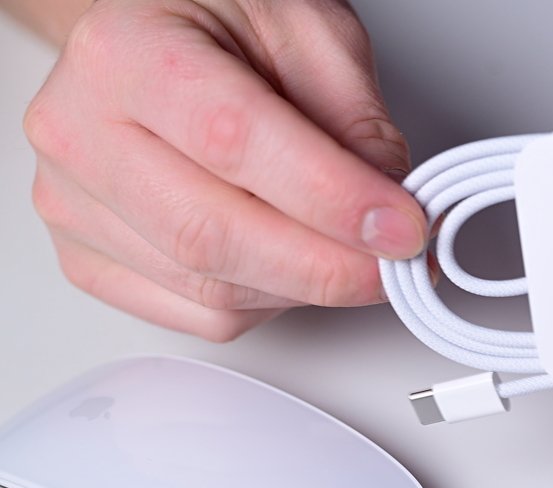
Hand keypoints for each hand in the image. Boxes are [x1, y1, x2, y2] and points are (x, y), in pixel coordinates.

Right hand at [21, 0, 426, 340]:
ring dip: (306, 287)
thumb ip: (354, 119)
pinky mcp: (89, 260)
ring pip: (212, 291)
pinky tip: (295, 260)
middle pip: (213, 238)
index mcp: (124, 54)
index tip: (401, 228)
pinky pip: (200, 316)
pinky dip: (270, 303)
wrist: (157, 35)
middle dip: (328, 267)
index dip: (332, 199)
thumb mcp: (310, 31)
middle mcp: (80, 132)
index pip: (233, 143)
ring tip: (351, 250)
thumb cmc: (222, 24)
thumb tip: (389, 212)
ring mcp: (73, 204)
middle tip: (397, 264)